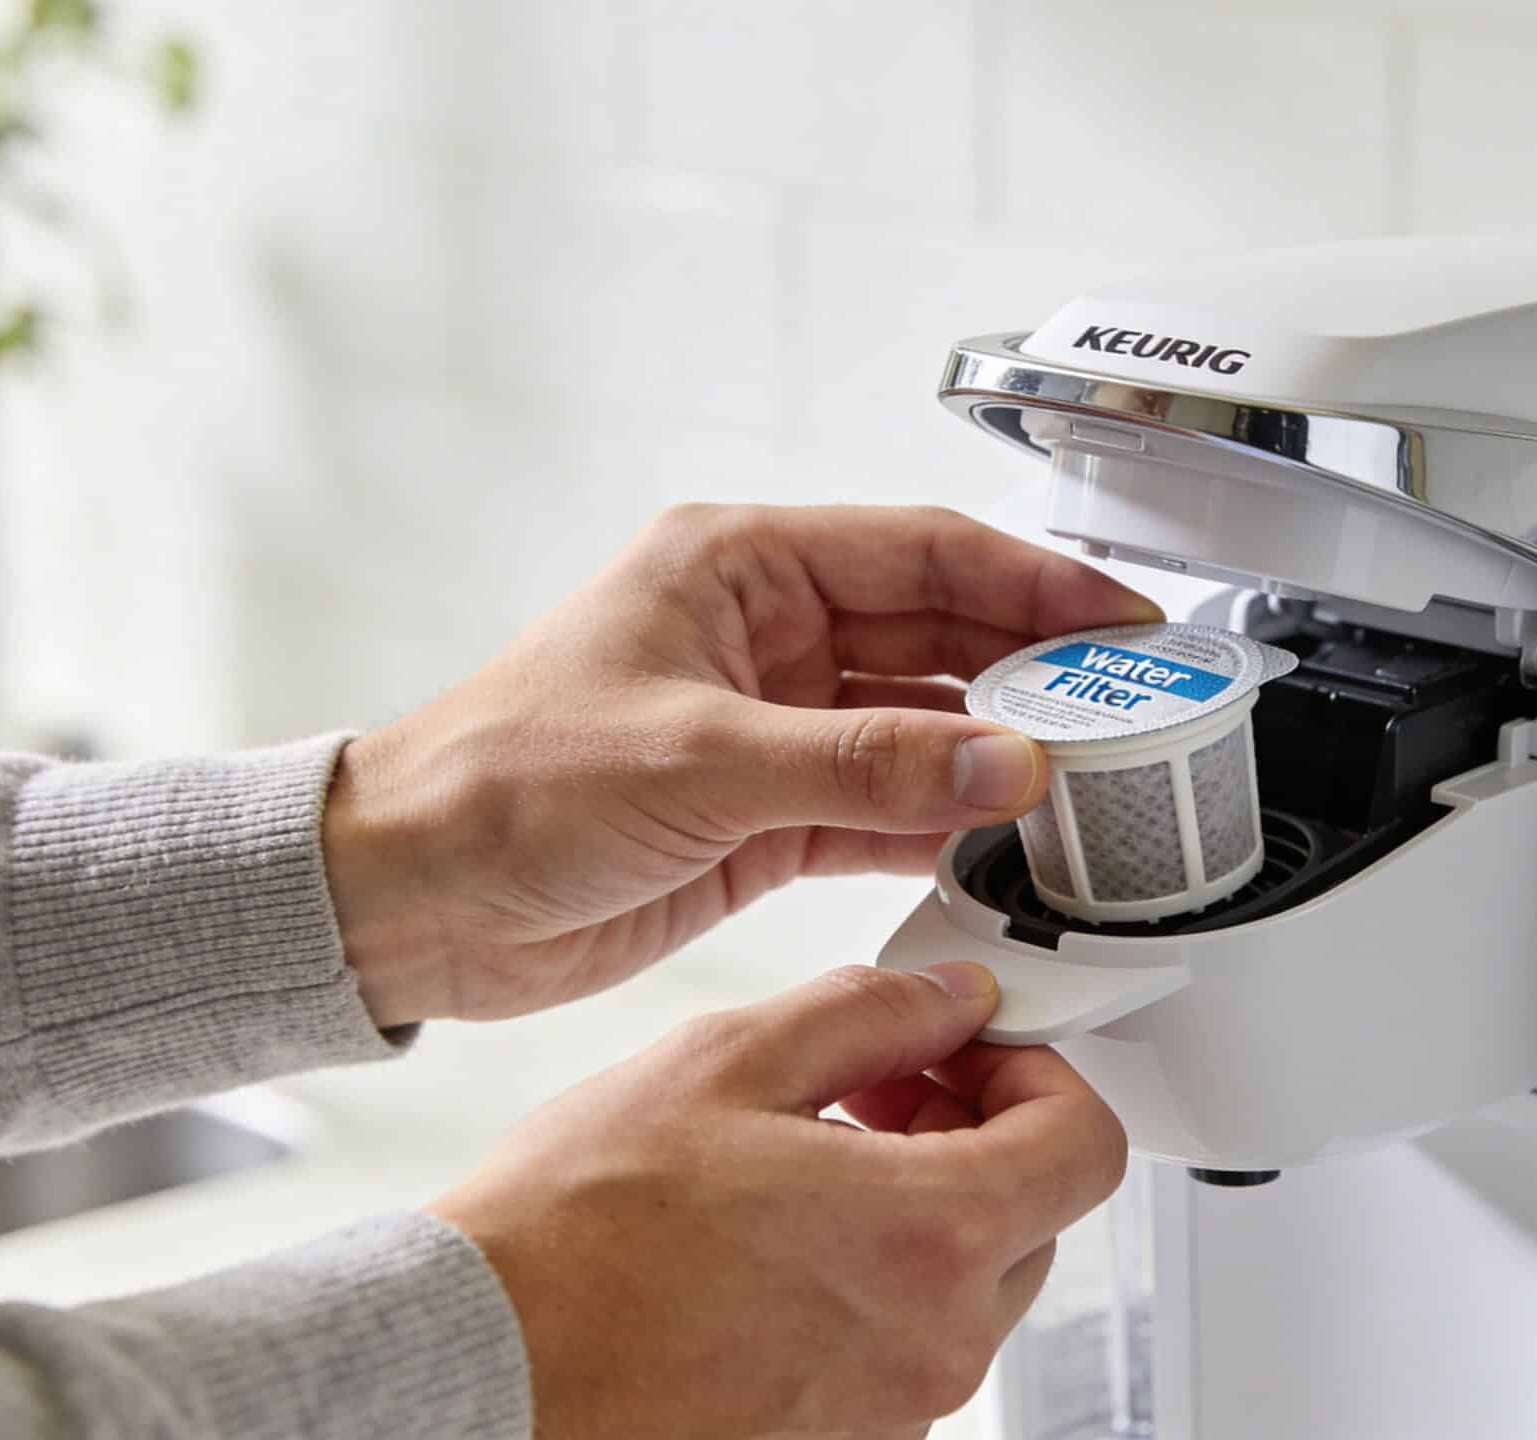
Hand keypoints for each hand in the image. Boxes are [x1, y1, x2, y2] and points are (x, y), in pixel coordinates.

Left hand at [323, 504, 1160, 1024]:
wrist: (404, 899)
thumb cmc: (496, 783)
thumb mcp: (700, 760)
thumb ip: (867, 764)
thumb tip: (1004, 761)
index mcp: (740, 566)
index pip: (926, 552)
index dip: (1036, 584)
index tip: (1121, 624)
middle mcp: (764, 637)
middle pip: (939, 634)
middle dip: (1035, 671)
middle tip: (1132, 708)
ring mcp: (771, 730)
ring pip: (922, 727)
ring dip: (998, 756)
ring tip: (1089, 784)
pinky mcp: (763, 818)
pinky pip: (886, 809)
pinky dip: (946, 827)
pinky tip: (1005, 845)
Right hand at [429, 961, 1127, 1439]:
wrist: (484, 1363)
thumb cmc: (578, 1232)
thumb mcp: (730, 1061)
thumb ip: (872, 1014)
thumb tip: (950, 999)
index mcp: (932, 1235)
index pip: (1087, 1144)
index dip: (1039, 1073)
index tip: (968, 1050)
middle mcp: (935, 1341)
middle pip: (1034, 1214)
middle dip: (974, 1133)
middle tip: (877, 1090)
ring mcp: (893, 1408)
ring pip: (967, 1283)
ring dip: (921, 1206)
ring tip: (806, 1161)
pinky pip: (901, 1345)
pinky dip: (872, 1280)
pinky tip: (776, 1240)